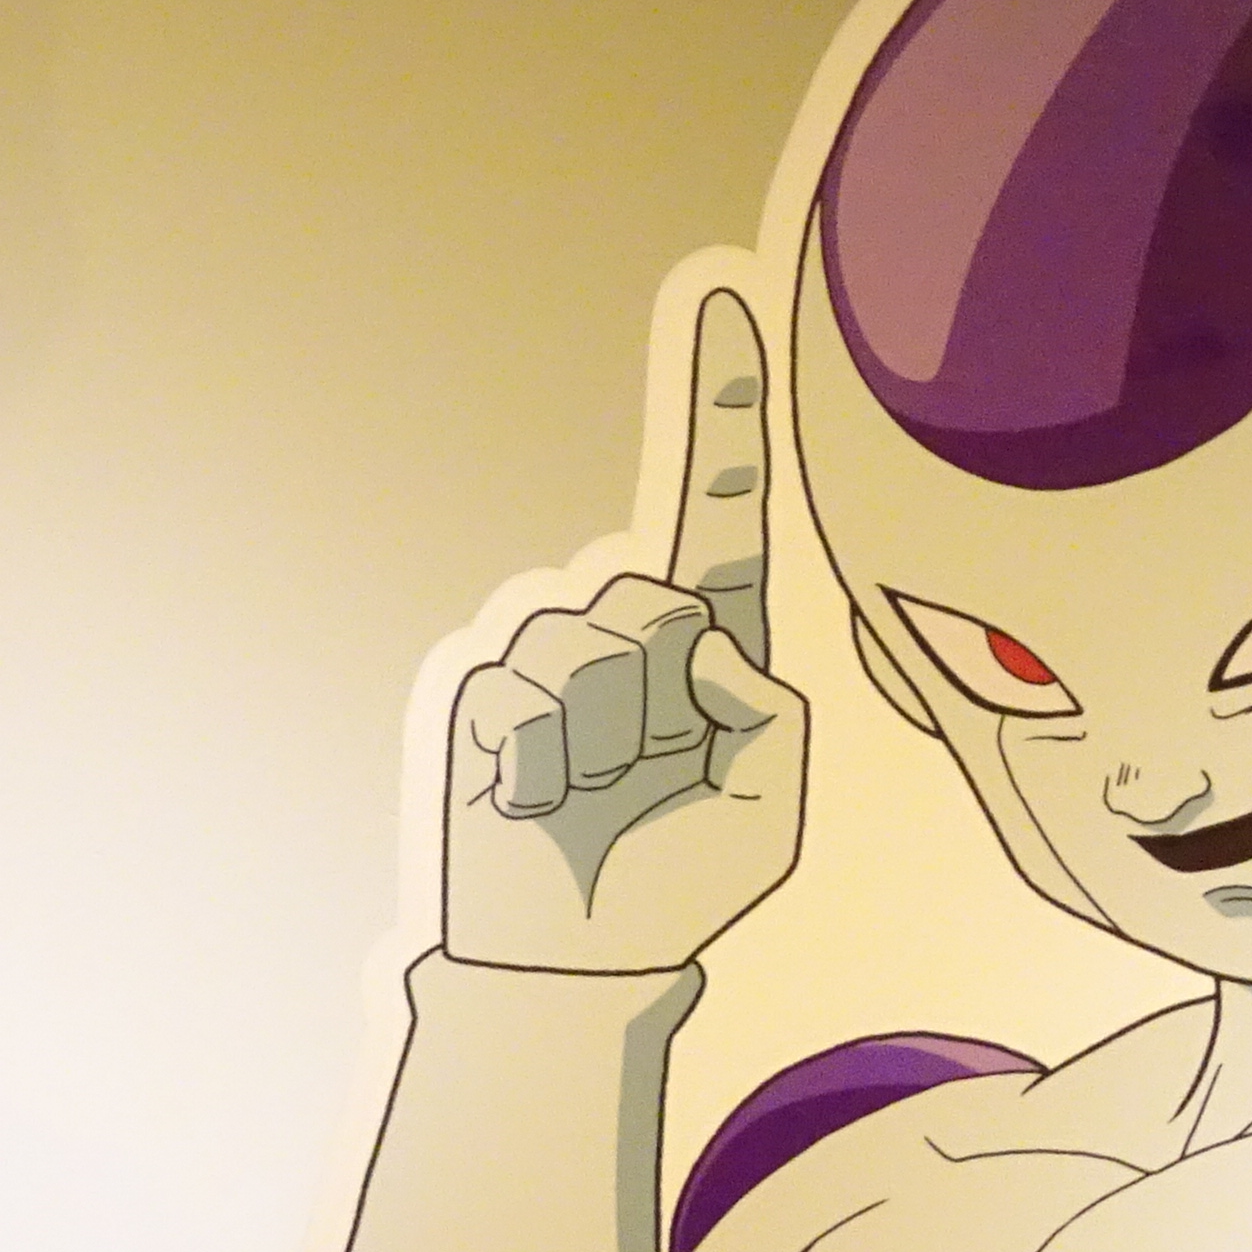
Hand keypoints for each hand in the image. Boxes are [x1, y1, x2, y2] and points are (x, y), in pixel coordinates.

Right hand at [442, 291, 807, 973]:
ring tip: (597, 796)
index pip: (721, 505)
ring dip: (609, 741)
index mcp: (705, 638)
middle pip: (654, 592)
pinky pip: (529, 686)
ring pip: (592, 641)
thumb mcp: (773, 795)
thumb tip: (699, 638)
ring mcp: (545, 651)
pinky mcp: (479, 689)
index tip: (727, 294)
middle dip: (666, 696)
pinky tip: (545, 800)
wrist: (577, 957)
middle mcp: (622, 624)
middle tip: (651, 776)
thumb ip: (769, 704)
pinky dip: (550, 760)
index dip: (727, 405)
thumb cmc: (684, 879)